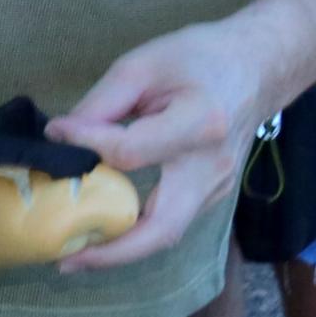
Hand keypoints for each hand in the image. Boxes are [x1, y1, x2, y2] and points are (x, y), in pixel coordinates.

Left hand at [44, 18, 274, 270]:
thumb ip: (101, 103)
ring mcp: (219, 188)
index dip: (86, 146)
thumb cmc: (199, 57)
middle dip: (111, 251)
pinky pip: (171, 220)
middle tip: (64, 259)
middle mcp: (213, 167)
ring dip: (120, 249)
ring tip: (74, 252)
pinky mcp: (214, 194)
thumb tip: (61, 137)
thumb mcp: (143, 65)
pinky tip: (103, 228)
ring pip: (166, 234)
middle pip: (161, 229)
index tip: (56, 134)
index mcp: (199, 124)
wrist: (259, 66)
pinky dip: (136, 231)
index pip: (131, 152)